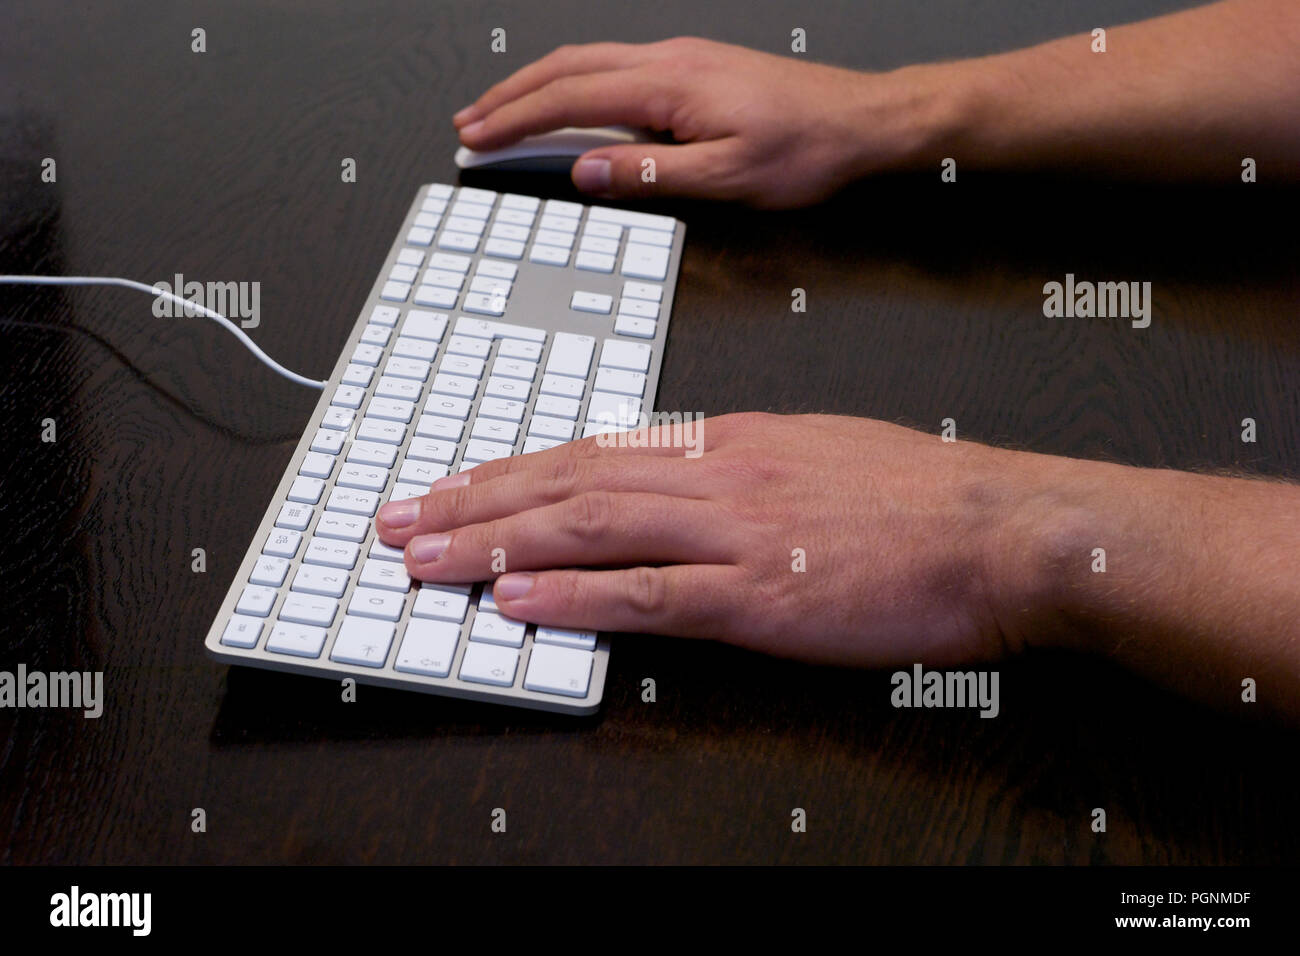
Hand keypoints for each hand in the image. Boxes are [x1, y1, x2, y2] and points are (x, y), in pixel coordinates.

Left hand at [375, 413, 1054, 667]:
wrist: (1000, 530)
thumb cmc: (916, 498)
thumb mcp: (814, 454)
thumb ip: (734, 467)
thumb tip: (670, 483)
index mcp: (726, 441)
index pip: (594, 449)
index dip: (512, 470)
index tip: (456, 484)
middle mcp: (716, 473)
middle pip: (569, 480)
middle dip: (474, 501)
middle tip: (402, 517)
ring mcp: (735, 531)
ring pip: (590, 527)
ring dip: (497, 544)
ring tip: (428, 557)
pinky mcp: (761, 595)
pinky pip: (649, 593)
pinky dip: (573, 598)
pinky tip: (517, 605)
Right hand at [452, 38, 937, 207]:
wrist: (860, 119)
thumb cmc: (807, 147)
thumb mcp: (728, 177)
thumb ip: (650, 175)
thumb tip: (586, 172)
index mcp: (669, 85)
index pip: (570, 99)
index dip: (516, 120)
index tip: (477, 138)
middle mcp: (669, 60)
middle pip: (568, 68)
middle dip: (510, 96)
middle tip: (470, 122)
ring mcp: (680, 59)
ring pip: (588, 61)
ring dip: (538, 86)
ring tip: (502, 112)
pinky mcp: (693, 67)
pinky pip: (614, 66)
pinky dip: (573, 83)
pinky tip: (568, 103)